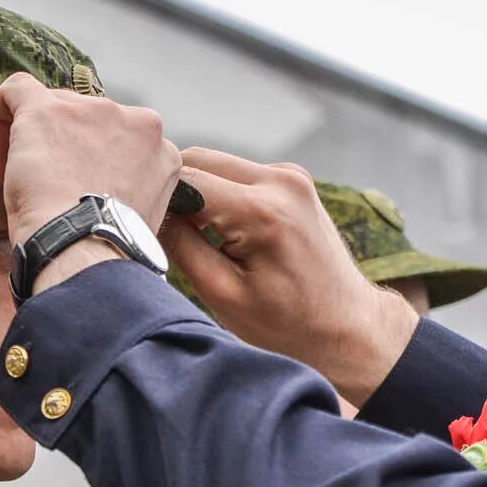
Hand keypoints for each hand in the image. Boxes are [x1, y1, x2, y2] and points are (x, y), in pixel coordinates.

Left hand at [0, 73, 180, 288]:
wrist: (85, 254)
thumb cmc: (105, 250)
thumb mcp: (136, 217)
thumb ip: (126, 188)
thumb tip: (97, 188)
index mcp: (162, 151)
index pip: (117, 140)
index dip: (87, 161)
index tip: (68, 191)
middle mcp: (137, 122)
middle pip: (84, 119)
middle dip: (56, 148)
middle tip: (31, 189)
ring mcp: (94, 112)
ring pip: (51, 108)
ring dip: (26, 142)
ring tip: (3, 182)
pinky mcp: (49, 111)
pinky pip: (16, 89)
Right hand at [160, 148, 417, 405]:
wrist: (348, 327)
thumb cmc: (289, 325)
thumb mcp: (222, 294)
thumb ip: (180, 244)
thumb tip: (147, 209)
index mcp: (262, 210)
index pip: (184, 177)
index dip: (154, 197)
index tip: (138, 224)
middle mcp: (281, 180)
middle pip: (198, 159)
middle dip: (174, 190)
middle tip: (160, 230)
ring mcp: (291, 176)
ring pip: (216, 164)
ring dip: (198, 192)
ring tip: (191, 235)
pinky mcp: (293, 181)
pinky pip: (239, 174)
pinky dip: (220, 194)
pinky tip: (217, 230)